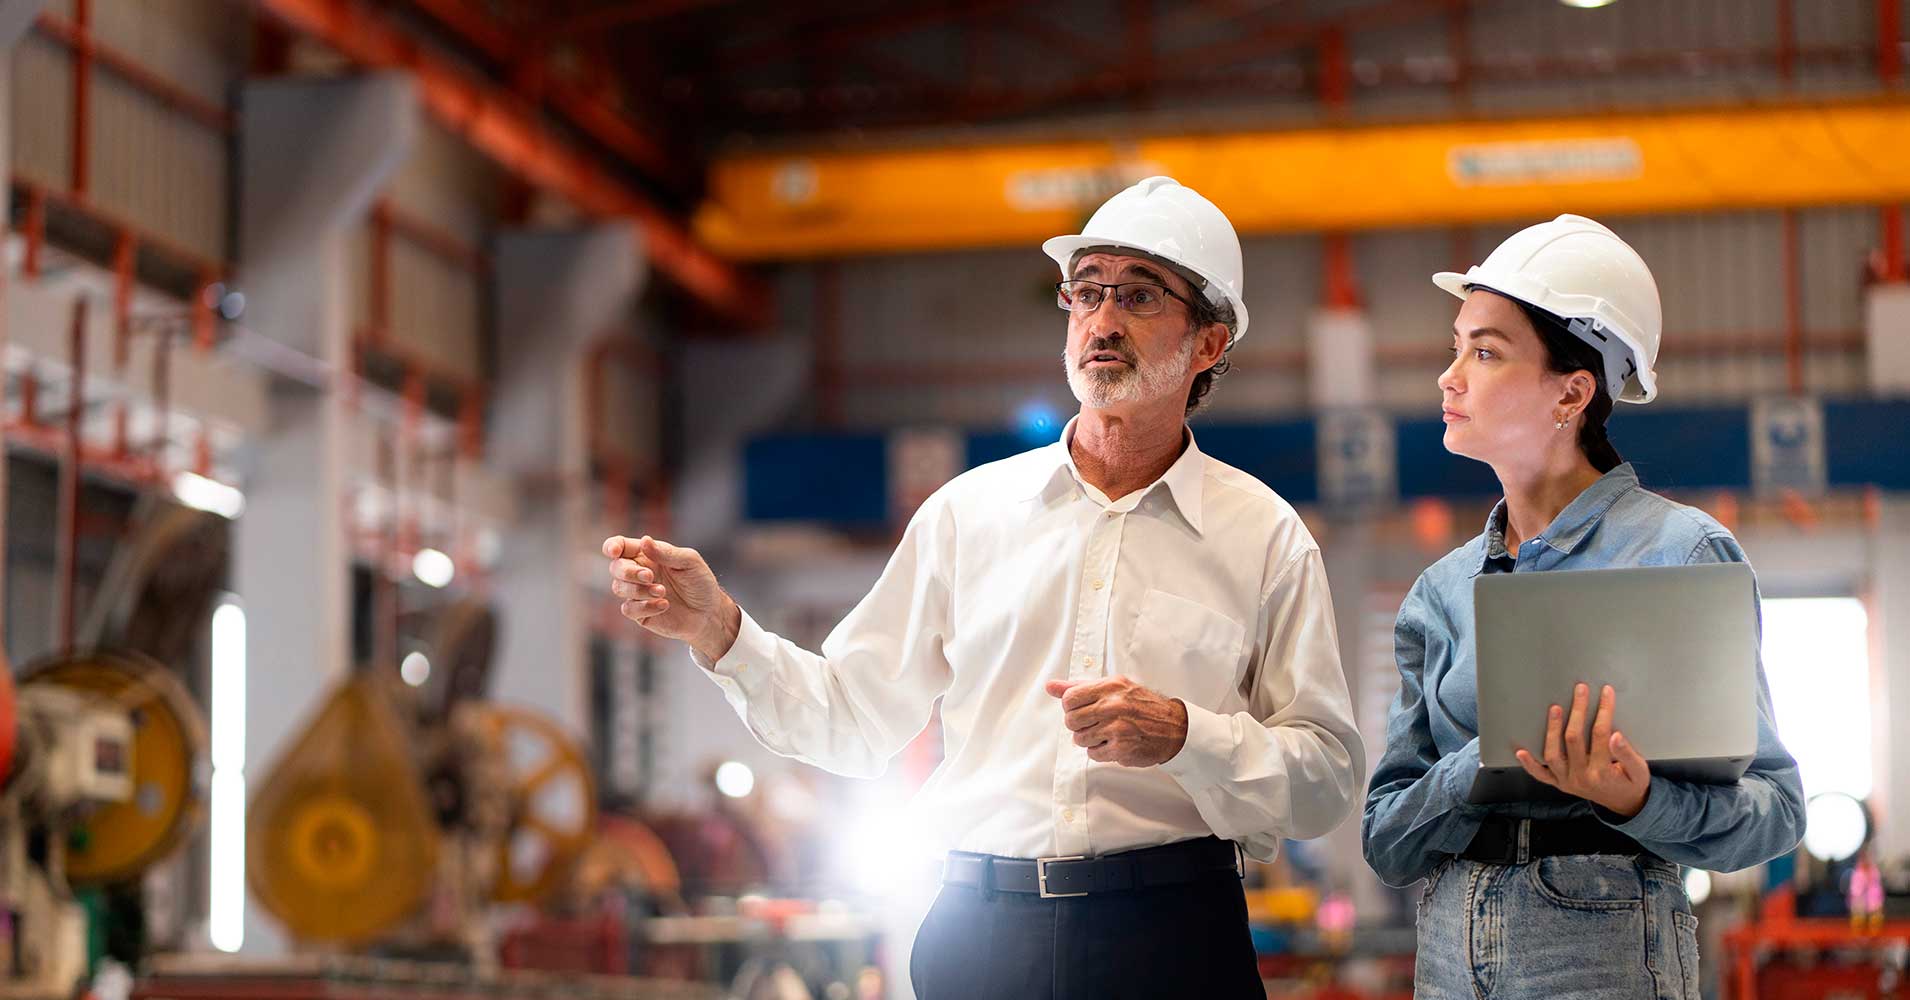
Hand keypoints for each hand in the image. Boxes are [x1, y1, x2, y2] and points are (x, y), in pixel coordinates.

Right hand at [602, 535, 739, 661]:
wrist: (709, 612)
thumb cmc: (700, 582)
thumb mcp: (689, 562)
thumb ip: (666, 552)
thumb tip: (645, 540)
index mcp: (647, 554)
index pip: (620, 546)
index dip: (612, 546)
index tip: (615, 551)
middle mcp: (638, 572)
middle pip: (616, 567)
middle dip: (628, 571)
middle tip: (650, 576)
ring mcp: (637, 593)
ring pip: (618, 588)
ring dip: (639, 590)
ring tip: (662, 592)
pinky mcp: (640, 613)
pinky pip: (628, 609)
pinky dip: (645, 607)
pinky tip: (664, 605)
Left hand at [1044, 676, 1187, 767]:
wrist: (1174, 727)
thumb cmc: (1141, 705)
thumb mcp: (1114, 687)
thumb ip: (1080, 687)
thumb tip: (1050, 686)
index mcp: (1110, 687)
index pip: (1069, 698)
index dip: (1071, 707)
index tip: (1082, 709)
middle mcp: (1113, 706)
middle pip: (1070, 720)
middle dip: (1079, 724)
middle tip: (1095, 723)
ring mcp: (1117, 728)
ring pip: (1079, 739)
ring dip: (1090, 739)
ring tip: (1106, 733)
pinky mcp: (1121, 749)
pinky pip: (1093, 754)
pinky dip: (1100, 751)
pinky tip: (1114, 743)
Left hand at [1515, 683, 1651, 817]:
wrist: (1625, 804)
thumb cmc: (1632, 783)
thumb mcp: (1639, 770)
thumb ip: (1627, 753)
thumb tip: (1616, 735)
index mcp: (1603, 771)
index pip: (1601, 733)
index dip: (1604, 710)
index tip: (1606, 692)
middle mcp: (1582, 776)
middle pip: (1574, 738)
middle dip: (1577, 711)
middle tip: (1580, 689)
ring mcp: (1567, 781)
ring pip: (1553, 754)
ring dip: (1552, 730)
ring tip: (1555, 708)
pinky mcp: (1559, 783)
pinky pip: (1540, 775)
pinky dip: (1529, 764)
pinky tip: (1520, 751)